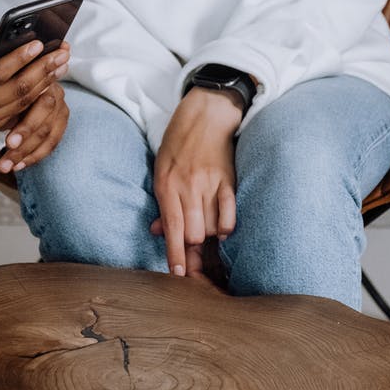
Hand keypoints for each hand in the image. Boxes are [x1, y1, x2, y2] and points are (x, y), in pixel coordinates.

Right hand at [0, 40, 66, 162]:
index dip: (19, 58)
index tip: (38, 43)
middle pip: (15, 90)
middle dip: (42, 70)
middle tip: (61, 53)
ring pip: (18, 106)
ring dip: (42, 85)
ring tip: (59, 67)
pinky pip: (11, 117)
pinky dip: (30, 101)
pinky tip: (43, 87)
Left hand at [150, 87, 243, 276]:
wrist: (205, 115)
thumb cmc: (178, 144)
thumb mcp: (161, 169)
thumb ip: (162, 202)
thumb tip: (159, 232)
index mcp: (167, 184)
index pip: (171, 227)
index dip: (175, 254)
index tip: (179, 274)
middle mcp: (188, 186)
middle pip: (193, 233)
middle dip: (193, 250)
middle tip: (193, 257)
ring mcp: (210, 184)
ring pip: (211, 227)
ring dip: (208, 237)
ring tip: (205, 234)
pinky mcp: (229, 181)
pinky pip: (230, 214)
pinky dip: (226, 226)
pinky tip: (222, 229)